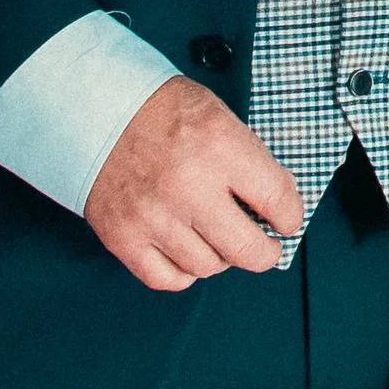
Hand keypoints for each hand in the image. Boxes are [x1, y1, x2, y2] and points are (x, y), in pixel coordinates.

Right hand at [82, 76, 304, 289]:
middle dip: (265, 252)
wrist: (97, 109)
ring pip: (208, 267)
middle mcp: (189, 186)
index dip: (291, 216)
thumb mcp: (219, 116)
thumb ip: (248, 159)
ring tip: (219, 240)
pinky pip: (167, 279)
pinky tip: (188, 252)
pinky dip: (183, 271)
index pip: (277, 199)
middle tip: (266, 247)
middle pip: (246, 249)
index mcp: (220, 146)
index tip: (288, 220)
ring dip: (221, 258)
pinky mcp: (124, 237)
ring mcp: (154, 217)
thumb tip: (277, 202)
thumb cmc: (162, 110)